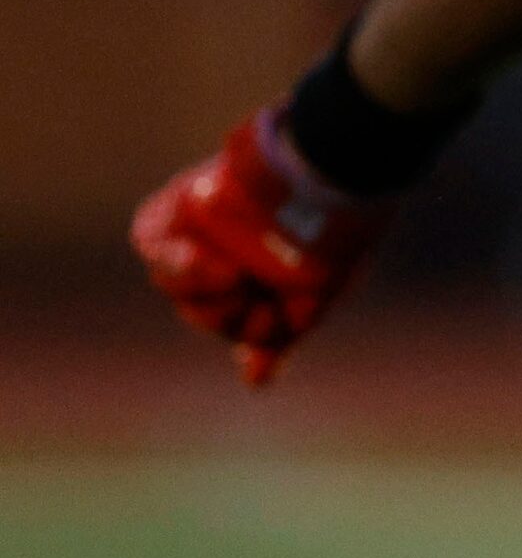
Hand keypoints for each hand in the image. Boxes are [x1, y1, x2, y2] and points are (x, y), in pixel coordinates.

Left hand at [130, 111, 390, 385]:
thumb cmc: (335, 236)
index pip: (241, 320)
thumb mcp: (314, 296)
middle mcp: (232, 255)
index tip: (270, 332)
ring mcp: (203, 231)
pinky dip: (171, 258)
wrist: (328, 176)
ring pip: (176, 284)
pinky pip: (151, 237)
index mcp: (266, 277)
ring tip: (234, 280)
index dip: (251, 332)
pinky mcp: (180, 204)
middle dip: (229, 317)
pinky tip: (201, 261)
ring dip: (202, 295)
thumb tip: (254, 381)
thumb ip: (276, 335)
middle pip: (204, 308)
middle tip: (258, 305)